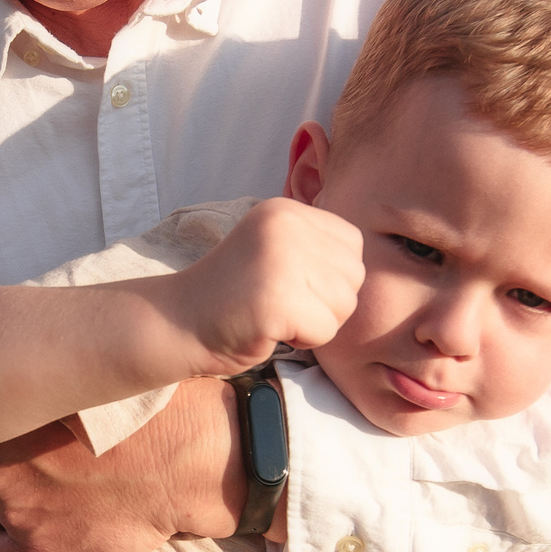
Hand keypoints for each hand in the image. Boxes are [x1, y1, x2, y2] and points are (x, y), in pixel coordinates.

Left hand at [0, 379, 242, 551]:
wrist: (190, 466)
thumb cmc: (152, 411)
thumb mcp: (95, 376)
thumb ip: (58, 377)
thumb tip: (48, 364)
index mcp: (7, 417)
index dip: (22, 424)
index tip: (46, 427)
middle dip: (22, 461)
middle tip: (61, 458)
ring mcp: (17, 513)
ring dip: (23, 498)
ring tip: (63, 491)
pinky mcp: (40, 550)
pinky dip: (8, 542)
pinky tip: (39, 526)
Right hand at [166, 198, 362, 374]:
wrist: (177, 322)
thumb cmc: (234, 295)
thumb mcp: (275, 249)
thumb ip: (316, 246)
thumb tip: (373, 255)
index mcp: (286, 210)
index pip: (353, 245)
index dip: (331, 276)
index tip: (290, 283)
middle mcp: (284, 226)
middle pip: (354, 277)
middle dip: (328, 302)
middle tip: (283, 304)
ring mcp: (279, 261)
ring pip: (344, 305)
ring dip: (316, 323)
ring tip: (275, 315)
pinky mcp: (275, 301)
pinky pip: (325, 331)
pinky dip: (303, 341)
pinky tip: (269, 329)